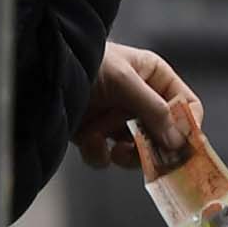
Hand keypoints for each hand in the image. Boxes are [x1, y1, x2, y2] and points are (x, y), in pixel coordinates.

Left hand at [73, 41, 194, 169]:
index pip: (186, 105)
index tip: (186, 149)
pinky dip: (98, 154)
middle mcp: (139, 100)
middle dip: (155, 148)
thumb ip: (154, 110)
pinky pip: (106, 156)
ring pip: (137, 150)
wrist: (38, 71)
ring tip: (118, 152)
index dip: (188, 127)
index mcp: (154, 78)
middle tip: (154, 163)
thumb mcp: (124, 81)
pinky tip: (88, 140)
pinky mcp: (94, 134)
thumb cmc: (86, 64)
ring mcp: (116, 119)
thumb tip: (179, 141)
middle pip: (164, 134)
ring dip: (128, 156)